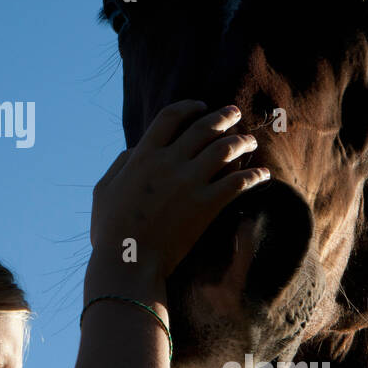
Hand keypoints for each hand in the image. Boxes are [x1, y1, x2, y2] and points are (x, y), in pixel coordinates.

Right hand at [90, 99, 268, 277]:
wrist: (127, 261)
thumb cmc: (110, 230)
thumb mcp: (104, 190)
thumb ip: (120, 164)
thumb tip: (135, 150)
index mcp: (142, 156)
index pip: (170, 117)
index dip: (189, 107)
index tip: (201, 106)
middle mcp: (168, 162)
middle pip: (204, 128)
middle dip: (224, 117)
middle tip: (235, 114)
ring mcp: (189, 183)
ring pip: (225, 149)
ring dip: (242, 142)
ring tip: (250, 141)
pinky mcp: (206, 205)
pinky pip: (238, 182)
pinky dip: (254, 176)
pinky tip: (263, 175)